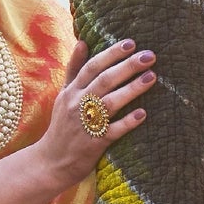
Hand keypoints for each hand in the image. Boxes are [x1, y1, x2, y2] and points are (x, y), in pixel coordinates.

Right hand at [40, 39, 155, 184]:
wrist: (51, 162)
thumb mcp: (64, 95)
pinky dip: (128, 122)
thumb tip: (82, 42)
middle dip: (127, 66)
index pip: (92, 66)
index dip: (111, 54)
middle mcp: (78, 104)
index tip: (131, 43)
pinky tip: (143, 114)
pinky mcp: (95, 143)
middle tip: (149, 55)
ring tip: (152, 77)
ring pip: (110, 102)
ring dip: (132, 89)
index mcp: (72, 91)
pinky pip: (113, 130)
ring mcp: (86, 124)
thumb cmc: (62, 126)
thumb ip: (74, 69)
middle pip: (104, 80)